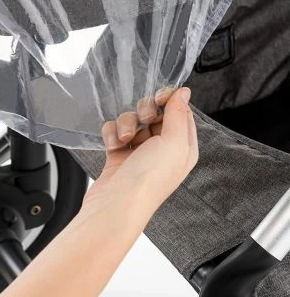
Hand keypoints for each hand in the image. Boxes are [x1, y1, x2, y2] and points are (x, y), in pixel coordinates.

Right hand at [84, 87, 197, 211]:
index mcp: (183, 147)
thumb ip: (178, 114)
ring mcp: (139, 152)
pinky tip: (113, 146)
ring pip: (132, 121)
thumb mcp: (174, 143)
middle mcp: (163, 149)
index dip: (170, 100)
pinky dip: (111, 134)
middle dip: (145, 112)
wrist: (116, 204)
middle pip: (154, 114)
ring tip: (124, 140)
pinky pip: (114, 131)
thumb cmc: (149, 179)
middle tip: (144, 120)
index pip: (181, 113)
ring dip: (125, 124)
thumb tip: (184, 92)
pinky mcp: (118, 155)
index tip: (160, 95)